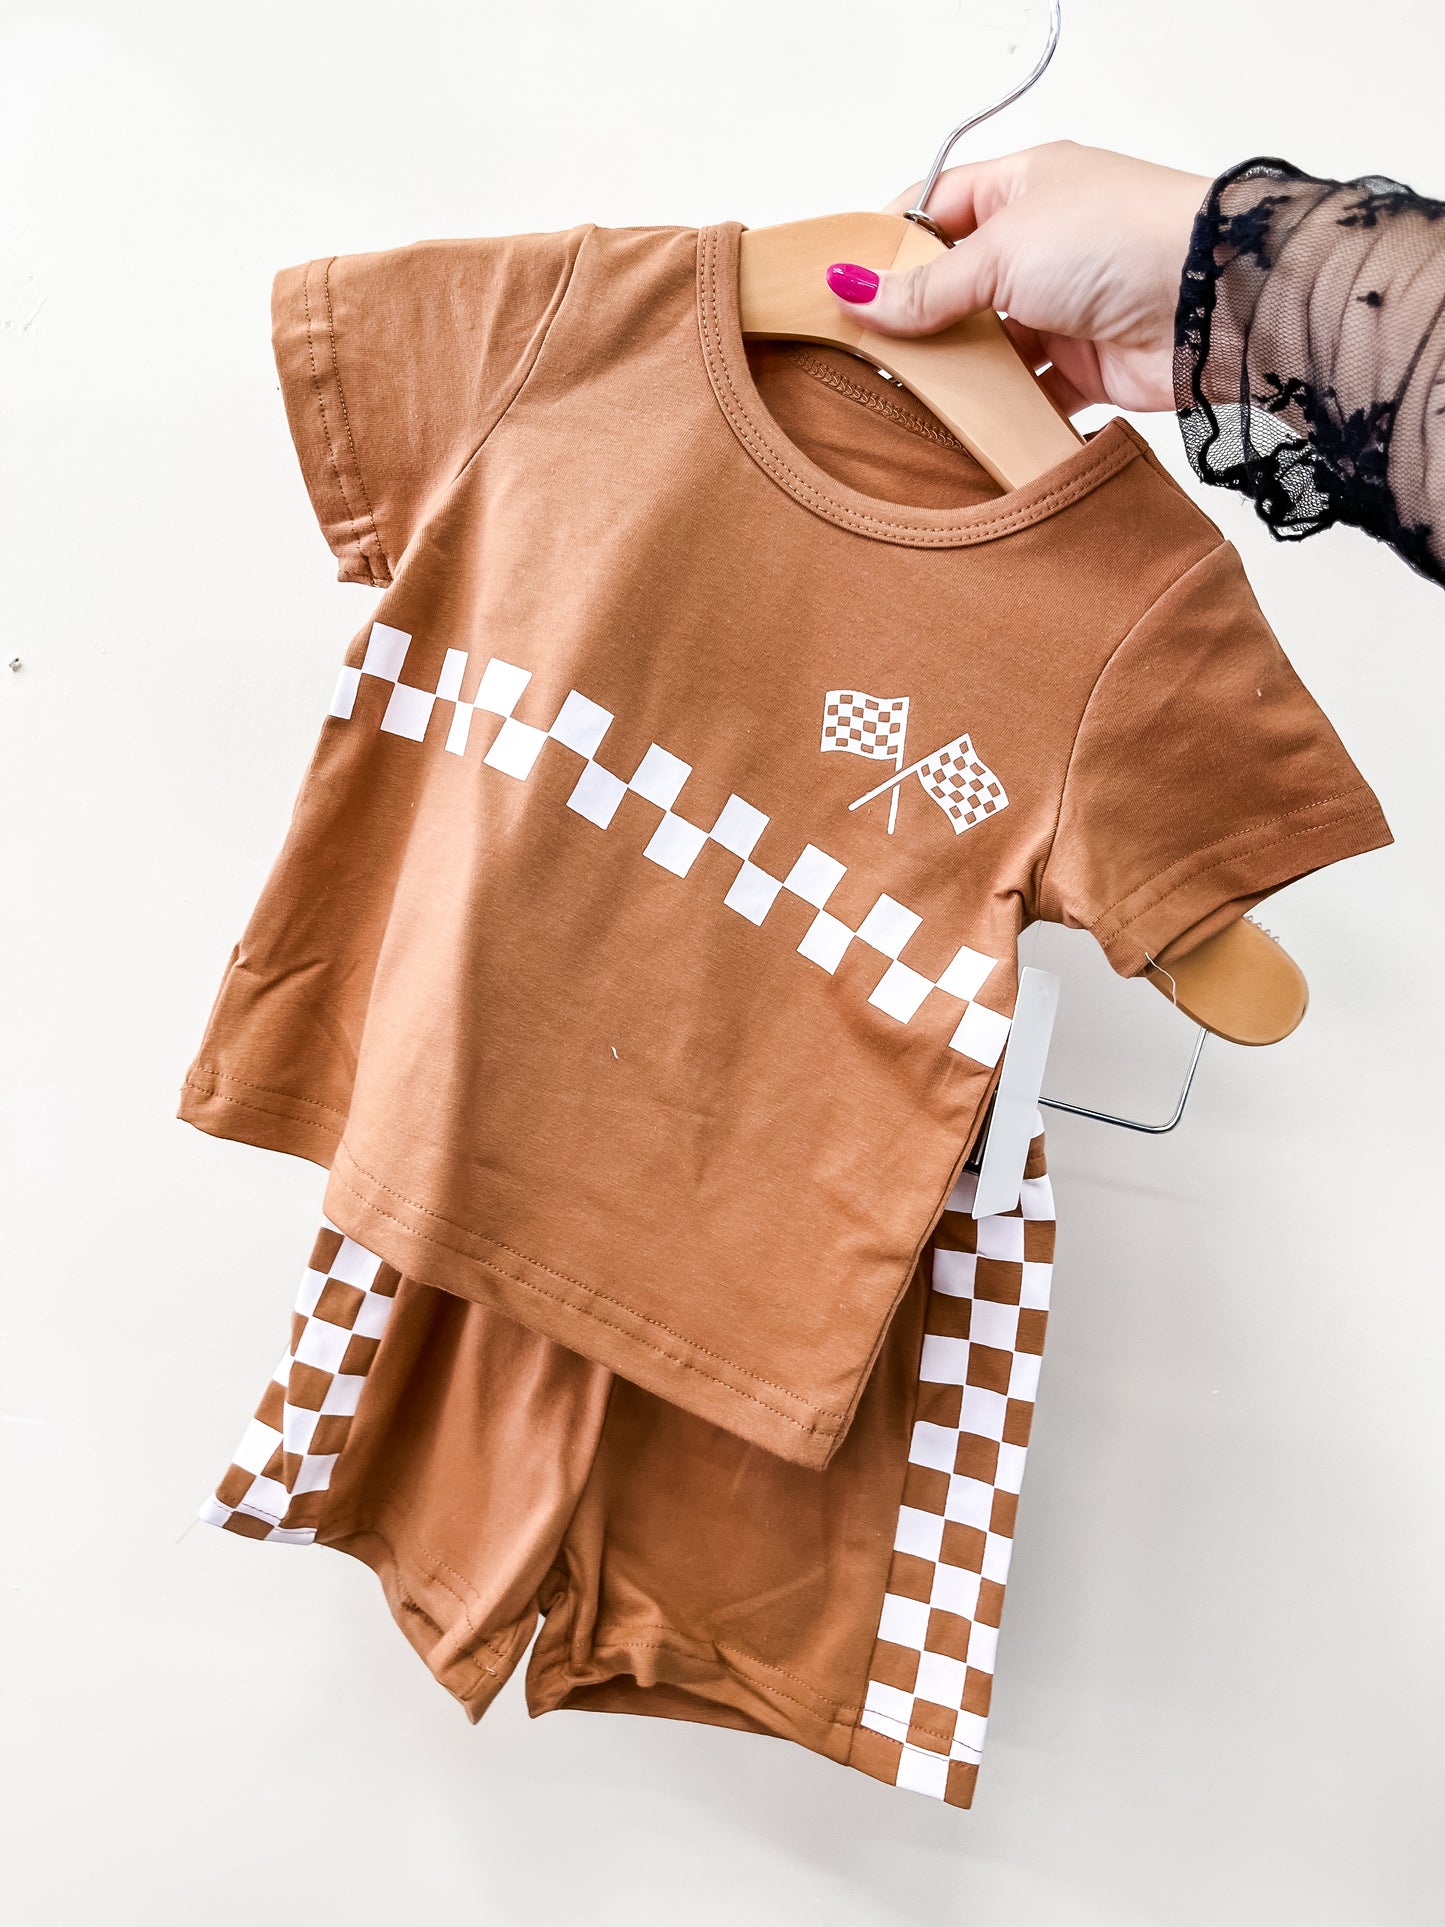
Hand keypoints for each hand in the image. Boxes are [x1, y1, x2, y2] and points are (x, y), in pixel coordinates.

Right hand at [824, 142, 1210, 414]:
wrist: (1211, 302)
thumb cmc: (1120, 240)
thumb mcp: (1003, 252)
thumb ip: (928, 285)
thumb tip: (855, 290)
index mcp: (1023, 187)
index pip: (935, 207)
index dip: (889, 243)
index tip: (845, 286)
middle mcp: (1043, 243)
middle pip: (956, 283)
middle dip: (916, 319)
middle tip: (865, 354)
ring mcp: (1064, 305)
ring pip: (990, 345)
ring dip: (957, 372)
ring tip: (905, 399)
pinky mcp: (1086, 364)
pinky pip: (1029, 393)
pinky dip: (1002, 413)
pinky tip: (964, 430)